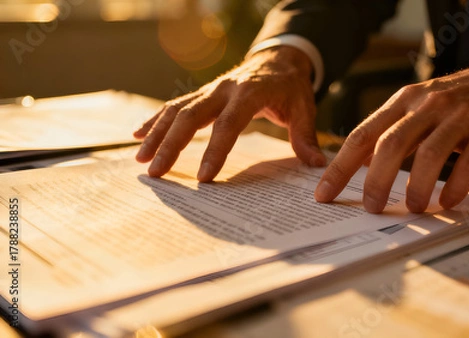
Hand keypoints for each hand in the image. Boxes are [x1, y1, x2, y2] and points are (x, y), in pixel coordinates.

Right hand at [134, 46, 325, 179]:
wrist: (277, 59)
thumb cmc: (290, 87)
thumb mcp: (304, 108)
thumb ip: (305, 136)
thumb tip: (317, 166)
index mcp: (250, 93)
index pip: (229, 124)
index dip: (216, 151)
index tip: (203, 178)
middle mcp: (224, 89)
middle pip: (191, 115)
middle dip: (171, 144)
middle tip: (157, 172)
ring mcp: (209, 89)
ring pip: (176, 109)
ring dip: (156, 133)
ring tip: (141, 160)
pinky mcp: (202, 93)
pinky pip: (174, 105)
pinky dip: (155, 120)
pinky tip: (138, 135)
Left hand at [314, 51, 468, 212]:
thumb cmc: (459, 99)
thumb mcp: (420, 106)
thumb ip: (394, 132)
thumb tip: (362, 165)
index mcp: (403, 101)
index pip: (362, 135)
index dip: (340, 167)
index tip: (324, 194)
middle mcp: (427, 105)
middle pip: (391, 144)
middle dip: (376, 180)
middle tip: (371, 207)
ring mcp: (459, 115)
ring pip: (429, 154)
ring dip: (417, 187)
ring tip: (414, 208)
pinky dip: (456, 186)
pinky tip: (448, 202)